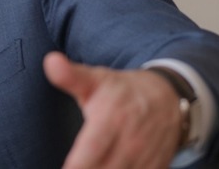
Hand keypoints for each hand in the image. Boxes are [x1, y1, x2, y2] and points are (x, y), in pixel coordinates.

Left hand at [44, 51, 182, 168]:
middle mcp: (131, 142)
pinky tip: (106, 167)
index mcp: (112, 118)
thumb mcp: (95, 79)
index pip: (91, 149)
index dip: (76, 165)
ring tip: (86, 166)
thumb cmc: (121, 91)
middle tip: (74, 165)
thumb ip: (70, 76)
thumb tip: (50, 61)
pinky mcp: (156, 168)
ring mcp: (146, 158)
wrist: (168, 98)